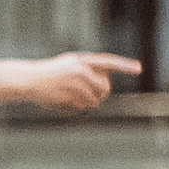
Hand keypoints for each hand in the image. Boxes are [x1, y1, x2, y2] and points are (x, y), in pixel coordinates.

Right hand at [25, 52, 141, 111]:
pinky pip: (83, 108)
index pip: (108, 62)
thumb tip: (106, 87)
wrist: (29, 79)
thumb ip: (87, 70)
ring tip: (72, 96)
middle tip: (89, 94)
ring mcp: (75, 85)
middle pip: (105, 87)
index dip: (124, 65)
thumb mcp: (69, 64)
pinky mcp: (70, 97)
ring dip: (87, 102)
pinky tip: (65, 101)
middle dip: (100, 94)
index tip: (138, 68)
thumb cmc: (51, 72)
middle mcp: (81, 71)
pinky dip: (77, 108)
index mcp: (81, 60)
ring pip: (95, 100)